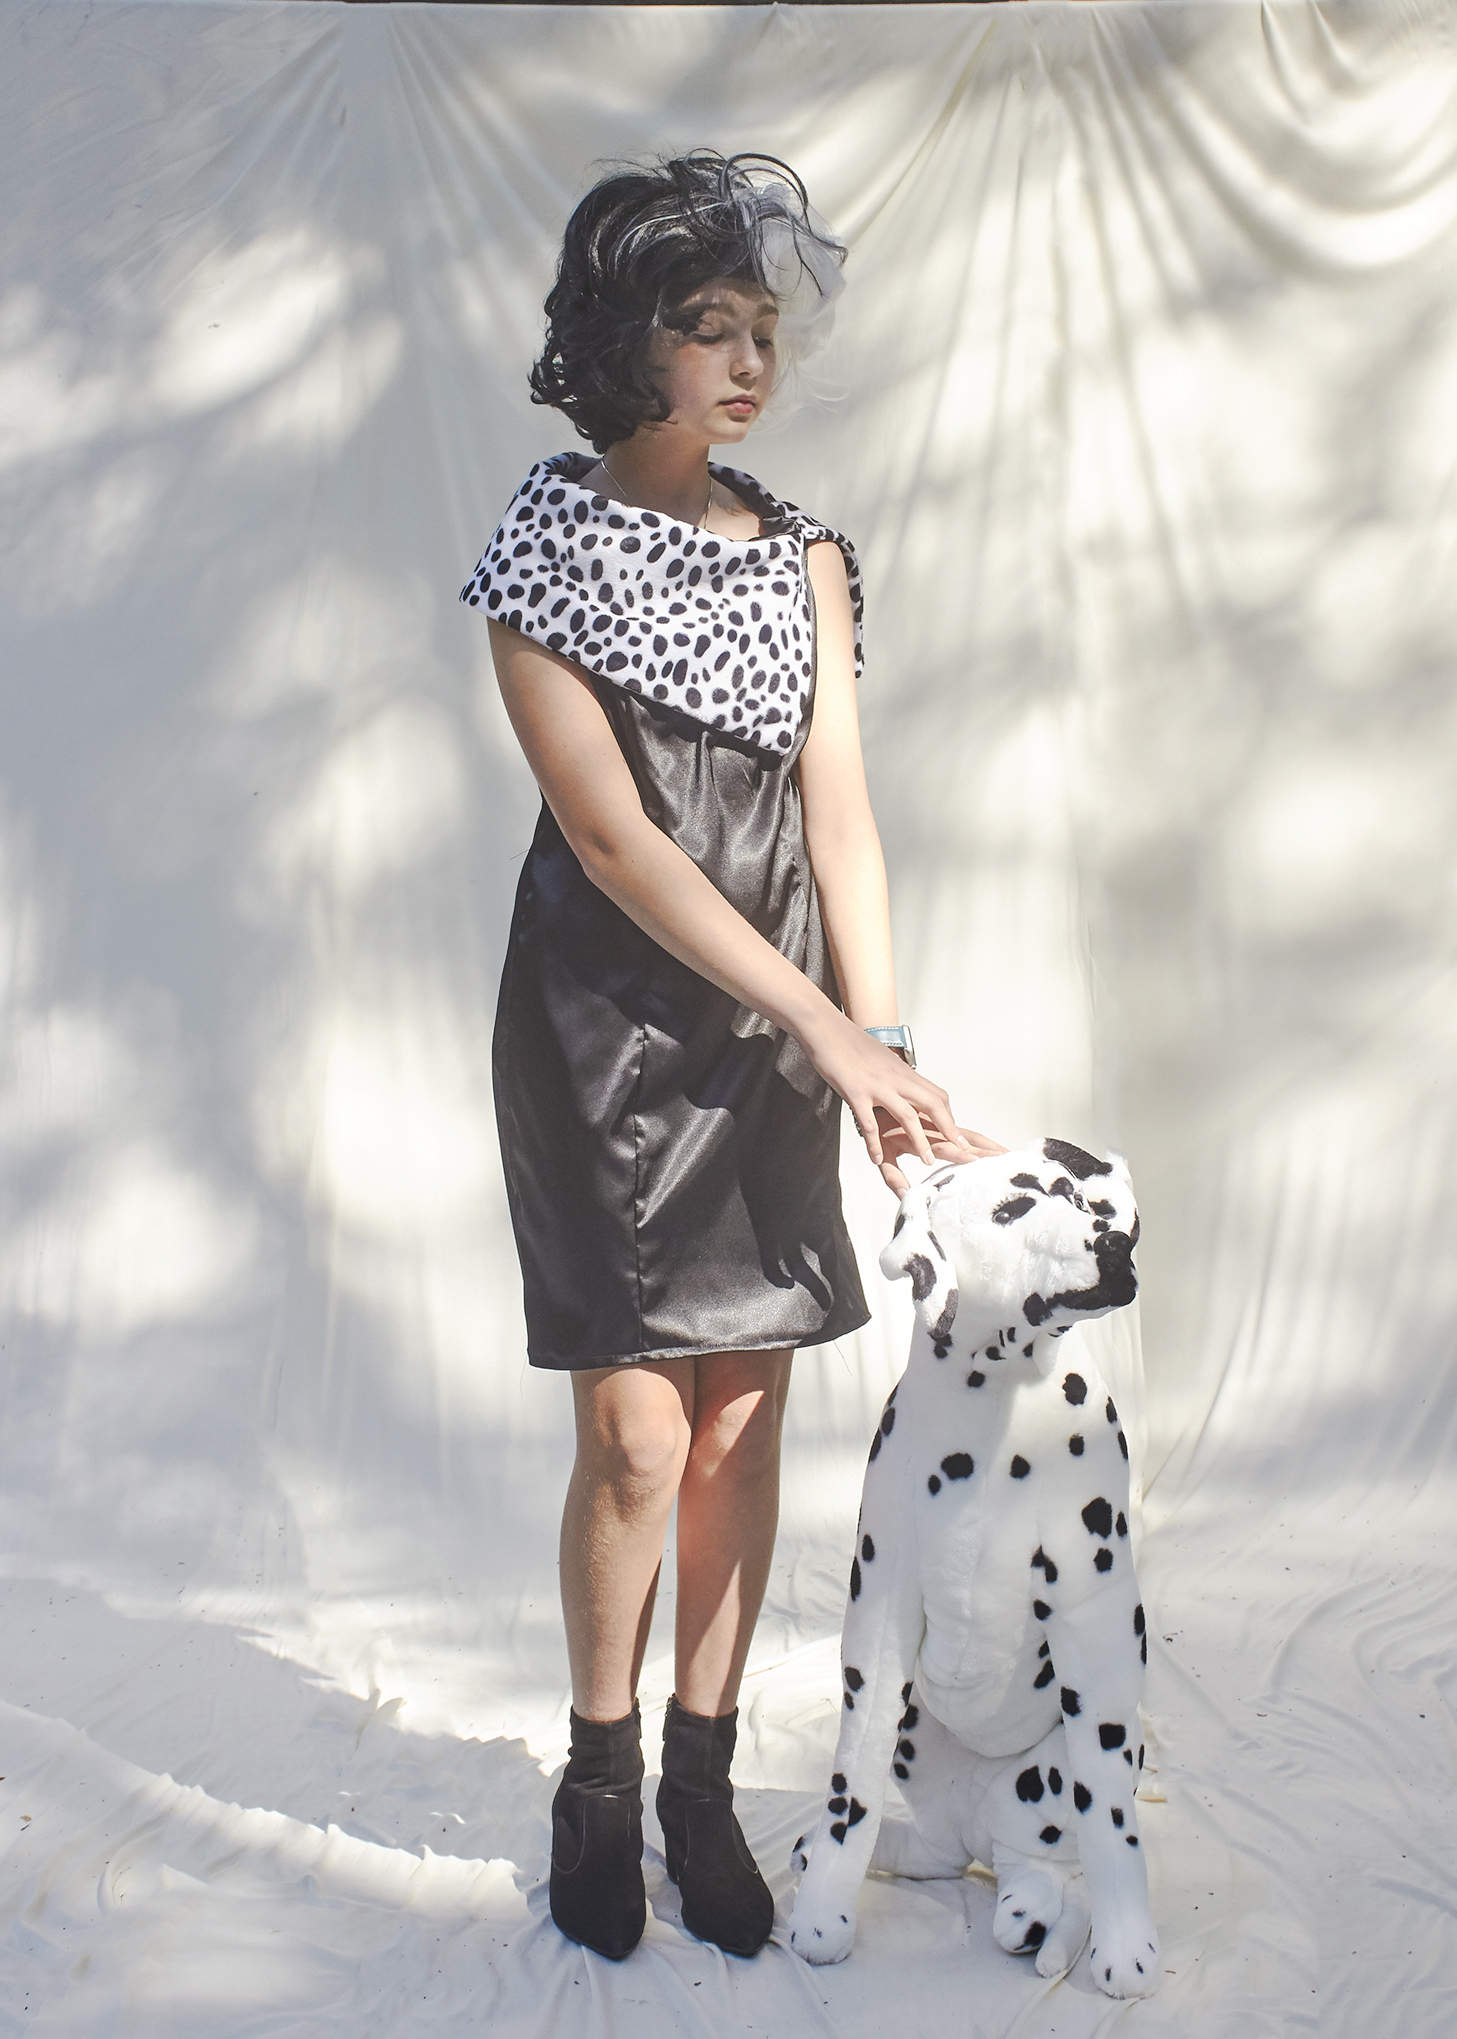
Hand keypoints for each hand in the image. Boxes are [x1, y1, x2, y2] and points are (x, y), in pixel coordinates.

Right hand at [801, 1014, 1000, 1194]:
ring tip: (929, 1162)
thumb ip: (896, 1075)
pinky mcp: (855, 1092)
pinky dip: (874, 1143)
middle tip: (961, 1150)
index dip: (949, 1117)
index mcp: (903, 1072)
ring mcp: (876, 1086)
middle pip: (932, 1104)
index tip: (957, 1135)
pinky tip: (876, 1159)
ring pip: (907, 1116)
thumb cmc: (851, 1044)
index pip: (936, 1096)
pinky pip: (868, 1123)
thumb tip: (905, 1087)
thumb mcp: (882, 1060)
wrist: (827, 1028)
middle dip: (949, 1128)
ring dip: (921, 1141)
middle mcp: (895, 1079)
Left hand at [875, 1113, 1006, 1194]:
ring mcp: (942, 1124)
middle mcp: (935, 1128)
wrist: (879, 1098)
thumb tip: (905, 1197)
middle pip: (966, 1138)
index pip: (945, 1146)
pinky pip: (966, 1130)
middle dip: (986, 1149)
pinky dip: (982, 1139)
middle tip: (1007, 1159)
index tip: (978, 1161)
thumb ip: (893, 1176)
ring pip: (970, 1133)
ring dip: (989, 1144)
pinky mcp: (944, 1122)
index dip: (961, 1153)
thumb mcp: (882, 1154)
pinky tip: (994, 1147)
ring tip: (1008, 1154)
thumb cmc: (879, 1128)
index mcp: (920, 1136)